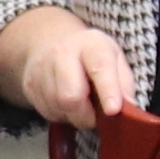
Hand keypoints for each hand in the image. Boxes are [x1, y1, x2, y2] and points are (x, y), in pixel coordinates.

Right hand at [0, 2, 136, 138]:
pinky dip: (61, 115)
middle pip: (70, 95)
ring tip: (82, 105)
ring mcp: (42, 68)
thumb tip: (130, 108)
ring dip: (74, 116)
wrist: (50, 41)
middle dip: (86, 115)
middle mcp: (63, 53)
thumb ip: (124, 83)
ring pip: (57, 107)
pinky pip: (47, 112)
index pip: (99, 67)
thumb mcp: (114, 58)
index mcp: (91, 44)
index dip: (108, 91)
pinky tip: (66, 104)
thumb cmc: (91, 55)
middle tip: (96, 116)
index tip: (113, 110)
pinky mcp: (29, 84)